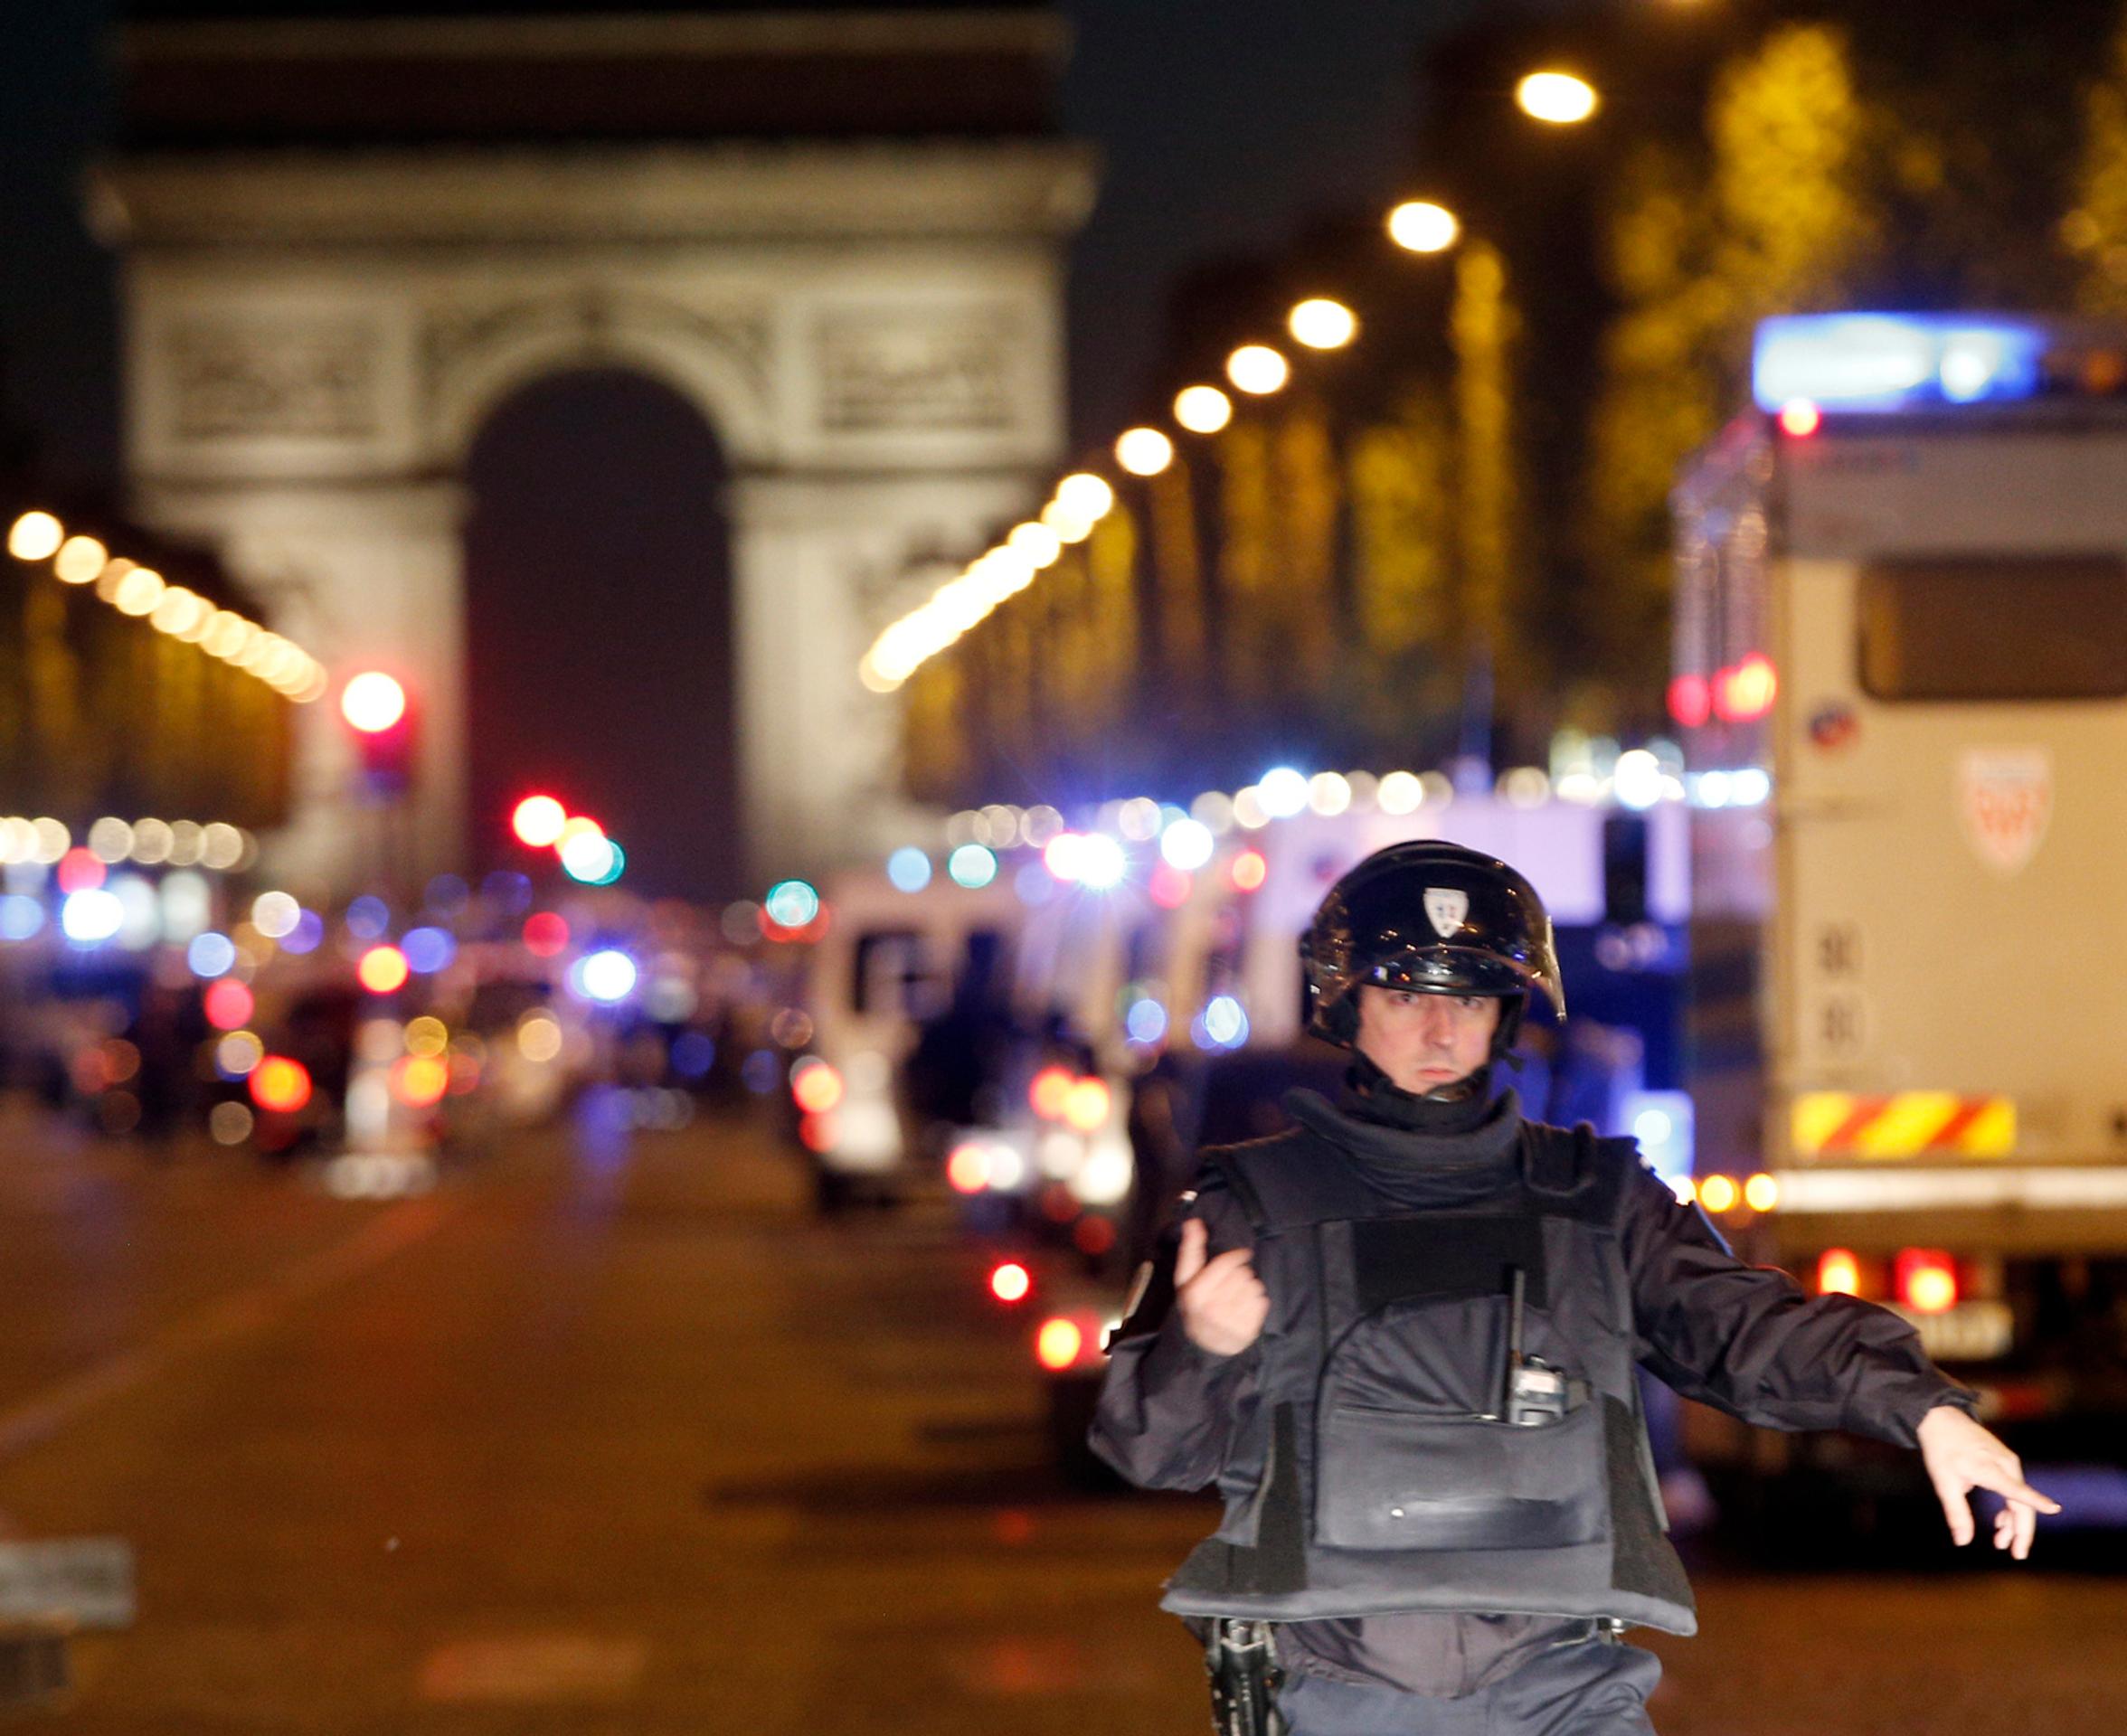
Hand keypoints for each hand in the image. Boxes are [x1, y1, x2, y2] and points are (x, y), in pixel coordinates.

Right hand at [1172, 1217, 1269, 1356]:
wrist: (1205, 1346)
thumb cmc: (1195, 1306)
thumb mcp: (1185, 1280)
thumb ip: (1190, 1251)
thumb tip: (1193, 1221)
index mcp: (1196, 1293)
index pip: (1226, 1263)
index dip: (1237, 1256)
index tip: (1244, 1254)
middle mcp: (1212, 1308)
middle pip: (1242, 1273)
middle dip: (1240, 1274)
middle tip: (1233, 1284)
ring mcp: (1231, 1321)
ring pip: (1254, 1285)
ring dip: (1250, 1287)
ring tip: (1239, 1296)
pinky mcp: (1247, 1330)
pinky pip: (1262, 1301)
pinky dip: (1258, 1301)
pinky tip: (1246, 1308)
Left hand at [1916, 1404, 2060, 1559]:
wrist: (1941, 1419)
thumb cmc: (1941, 1450)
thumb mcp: (1944, 1484)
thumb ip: (1957, 1513)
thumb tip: (1962, 1542)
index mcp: (1989, 1469)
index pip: (2016, 1489)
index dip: (2035, 1501)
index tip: (2054, 1509)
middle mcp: (2005, 1465)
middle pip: (2022, 1502)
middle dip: (2021, 1531)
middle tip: (2017, 1554)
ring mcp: (2008, 1462)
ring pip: (2020, 1498)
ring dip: (2013, 1521)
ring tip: (2001, 1542)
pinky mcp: (2006, 1461)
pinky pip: (2015, 1488)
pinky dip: (2010, 1507)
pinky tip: (2001, 1522)